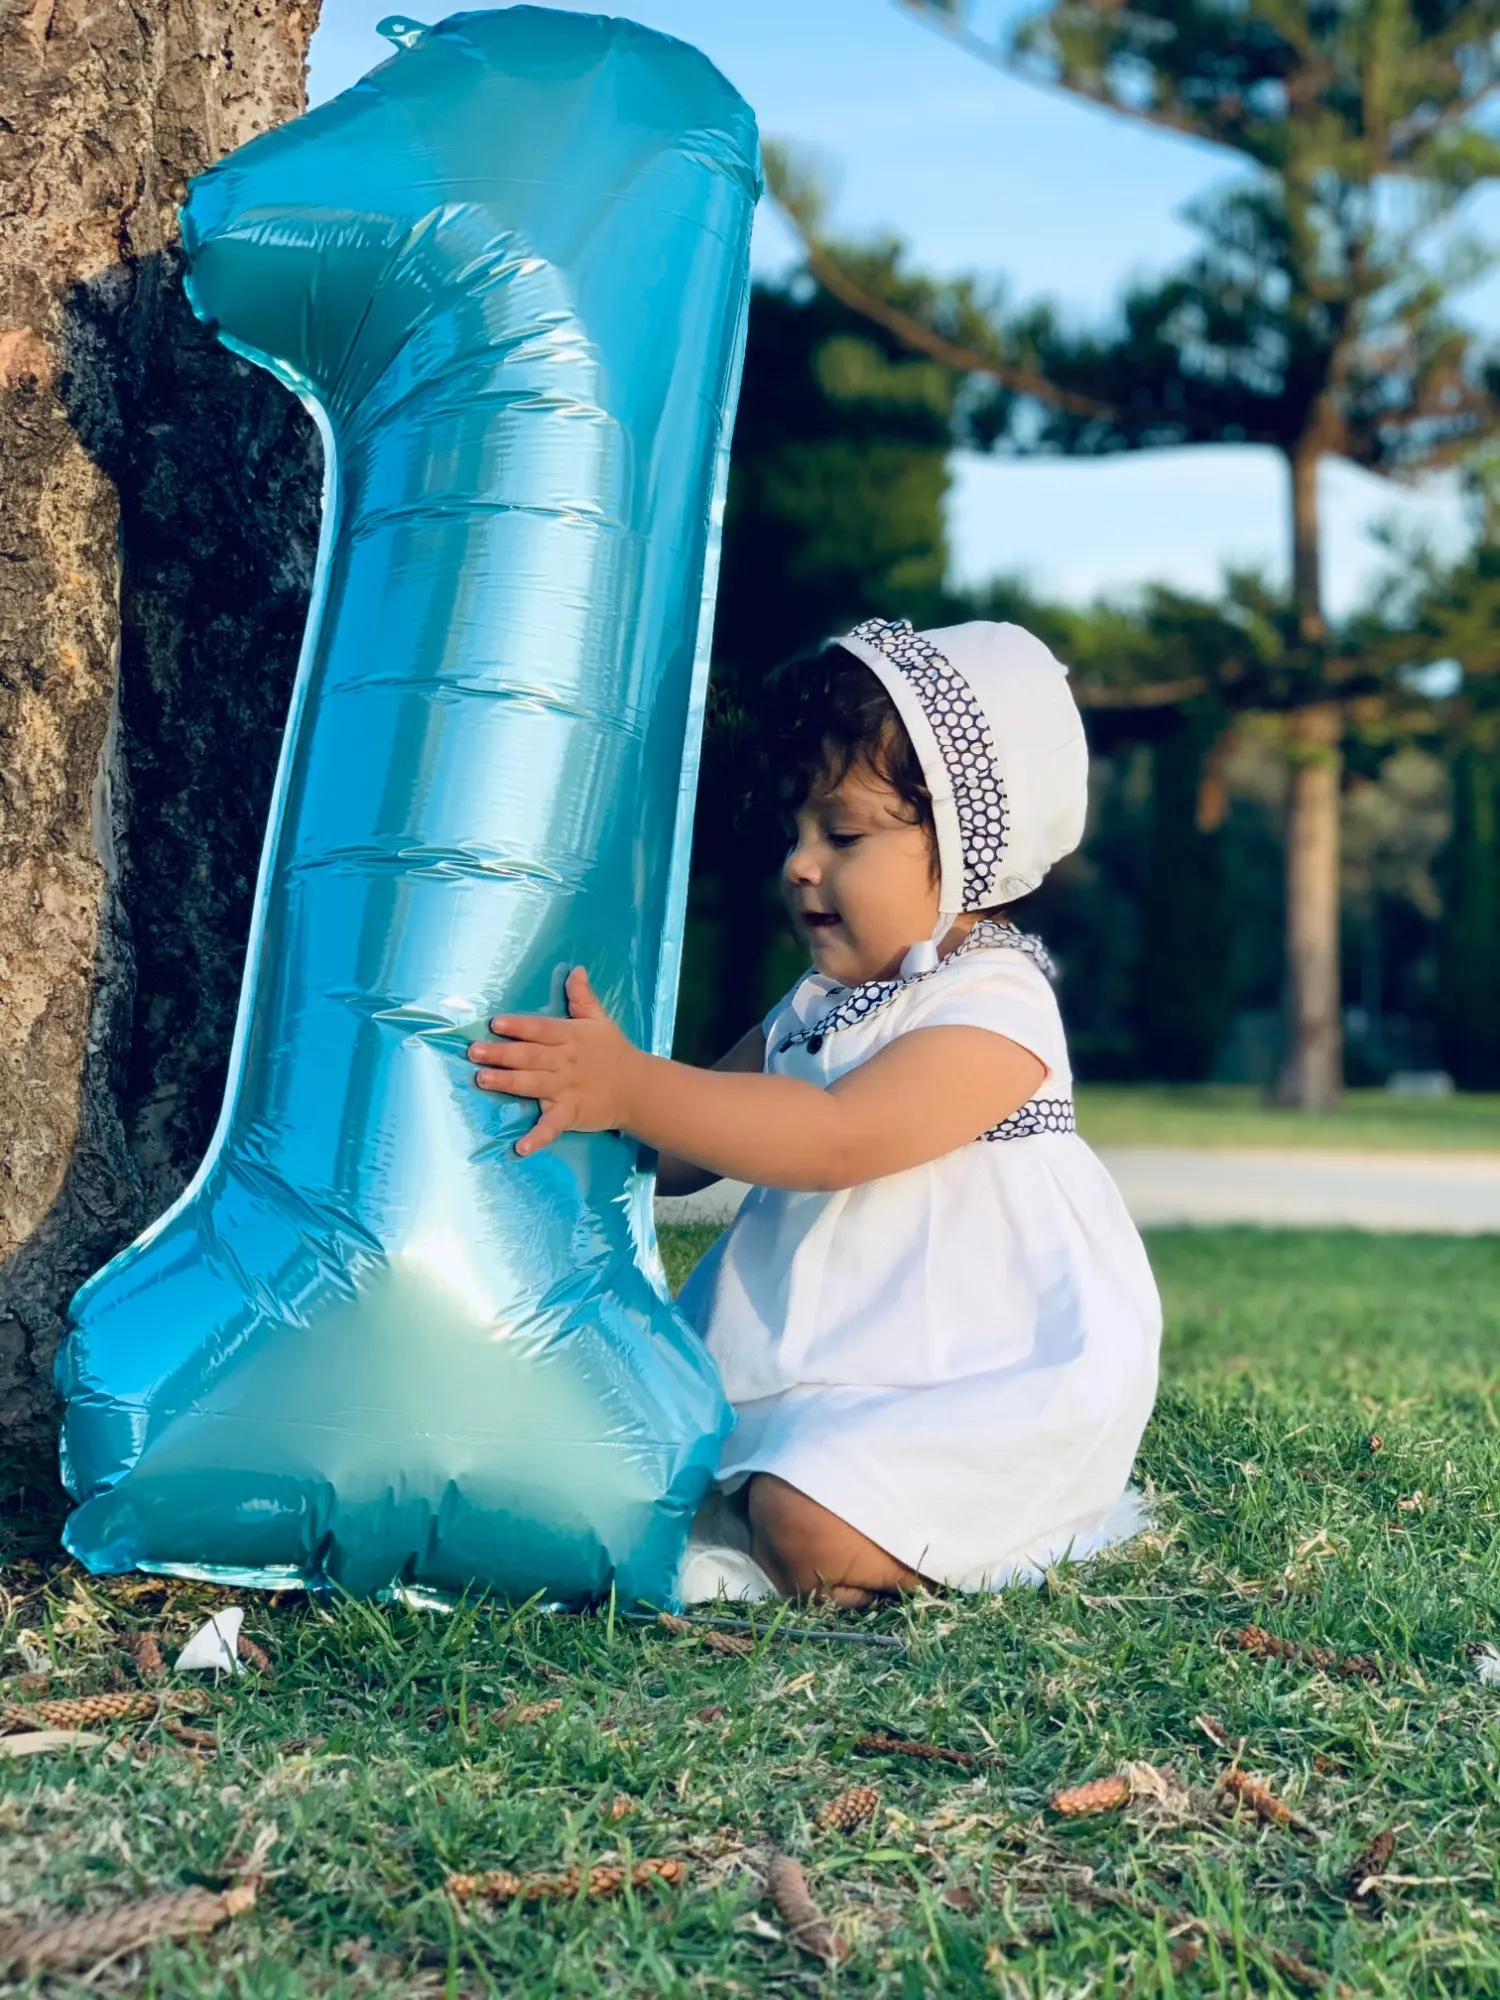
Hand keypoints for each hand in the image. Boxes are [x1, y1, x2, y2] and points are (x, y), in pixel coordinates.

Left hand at [467, 968, 639, 1155]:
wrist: (637, 1087)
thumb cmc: (612, 1051)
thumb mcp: (599, 1020)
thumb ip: (582, 997)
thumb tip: (575, 968)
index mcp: (571, 1037)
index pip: (541, 1029)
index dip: (519, 1026)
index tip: (495, 1023)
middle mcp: (566, 1062)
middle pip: (531, 1056)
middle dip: (502, 1054)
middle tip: (474, 1051)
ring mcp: (568, 1089)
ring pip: (534, 1084)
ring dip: (508, 1083)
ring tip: (482, 1080)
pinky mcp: (571, 1113)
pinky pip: (552, 1126)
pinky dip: (537, 1137)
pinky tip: (519, 1147)